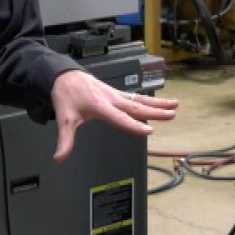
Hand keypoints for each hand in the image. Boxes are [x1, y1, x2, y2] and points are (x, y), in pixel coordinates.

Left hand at [49, 70, 178, 162]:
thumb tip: (59, 159)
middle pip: (136, 107)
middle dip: (155, 111)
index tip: (149, 130)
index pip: (120, 118)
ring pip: (140, 100)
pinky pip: (136, 97)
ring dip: (157, 103)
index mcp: (100, 106)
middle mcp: (111, 99)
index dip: (134, 125)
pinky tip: (160, 103)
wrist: (64, 76)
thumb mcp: (64, 119)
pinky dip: (149, 100)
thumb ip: (65, 141)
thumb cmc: (66, 96)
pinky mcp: (116, 93)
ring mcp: (115, 95)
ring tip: (175, 106)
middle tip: (171, 114)